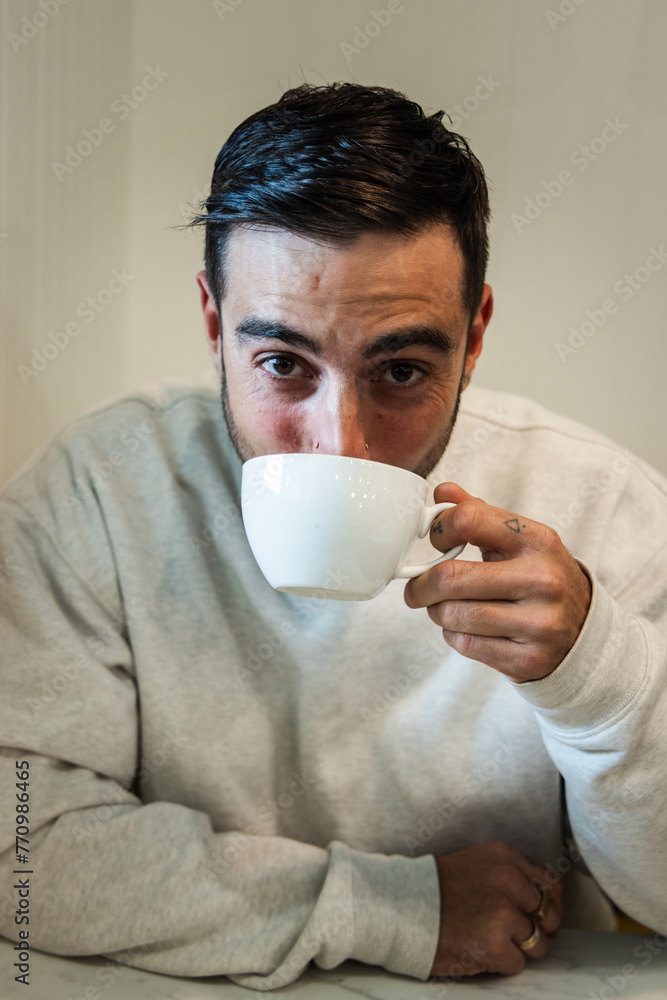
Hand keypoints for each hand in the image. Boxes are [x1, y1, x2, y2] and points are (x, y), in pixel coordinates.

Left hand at [404, 483, 591, 682]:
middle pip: (449, 577)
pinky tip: (466, 628)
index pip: (468, 519)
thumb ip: (479, 513)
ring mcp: (539, 622)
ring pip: (452, 615)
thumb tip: (442, 490)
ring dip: (436, 612)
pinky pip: (464, 644)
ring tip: (444, 608)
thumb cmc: (538, 576)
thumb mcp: (520, 539)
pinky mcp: (528, 659)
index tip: (435, 541)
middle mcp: (542, 579)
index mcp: (537, 539)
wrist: (583, 632)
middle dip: (421, 584)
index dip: (438, 530)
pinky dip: (453, 636)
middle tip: (416, 588)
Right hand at [430, 840, 563, 977]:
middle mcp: (508, 880)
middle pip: (548, 915)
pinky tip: (478, 950)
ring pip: (537, 943)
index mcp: (504, 856)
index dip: (547, 904)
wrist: (399, 906)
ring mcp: (502, 913)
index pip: (550, 883)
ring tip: (489, 939)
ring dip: (517, 947)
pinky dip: (501, 963)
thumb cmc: (434, 888)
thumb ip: (511, 875)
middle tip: (513, 932)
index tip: (538, 914)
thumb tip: (550, 900)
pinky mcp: (495, 944)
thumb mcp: (476, 863)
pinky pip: (518, 963)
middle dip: (536, 928)